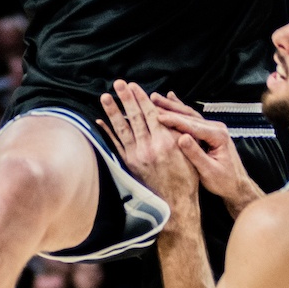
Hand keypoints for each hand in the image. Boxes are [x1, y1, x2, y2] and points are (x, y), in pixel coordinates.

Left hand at [99, 81, 198, 209]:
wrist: (175, 204)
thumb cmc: (187, 178)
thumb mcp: (189, 153)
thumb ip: (178, 134)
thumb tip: (168, 115)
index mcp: (166, 142)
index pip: (151, 114)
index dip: (142, 98)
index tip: (134, 86)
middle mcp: (149, 147)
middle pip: (135, 117)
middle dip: (126, 98)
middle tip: (118, 83)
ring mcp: (136, 156)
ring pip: (122, 129)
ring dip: (112, 111)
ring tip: (104, 96)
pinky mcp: (129, 164)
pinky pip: (115, 145)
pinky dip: (107, 132)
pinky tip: (99, 121)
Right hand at [150, 92, 263, 215]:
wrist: (237, 185)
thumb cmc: (225, 181)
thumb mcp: (209, 171)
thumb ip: (196, 154)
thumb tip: (182, 138)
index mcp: (218, 136)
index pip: (192, 125)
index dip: (174, 120)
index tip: (157, 117)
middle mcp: (216, 128)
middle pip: (189, 116)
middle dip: (170, 108)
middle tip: (152, 100)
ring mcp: (213, 128)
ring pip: (189, 115)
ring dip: (172, 106)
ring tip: (156, 98)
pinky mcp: (209, 131)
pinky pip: (192, 119)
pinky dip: (180, 110)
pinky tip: (171, 99)